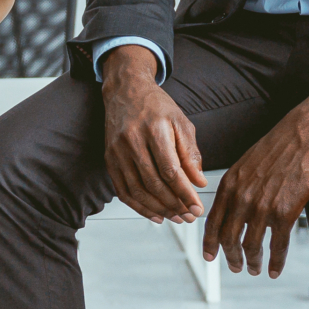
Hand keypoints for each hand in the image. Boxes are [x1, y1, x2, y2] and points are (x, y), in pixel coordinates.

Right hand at [101, 45, 205, 221]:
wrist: (125, 91)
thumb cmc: (156, 106)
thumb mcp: (181, 122)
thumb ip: (190, 153)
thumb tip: (198, 182)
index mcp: (153, 129)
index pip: (170, 170)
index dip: (184, 193)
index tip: (197, 207)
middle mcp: (132, 141)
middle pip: (153, 184)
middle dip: (174, 205)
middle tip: (190, 216)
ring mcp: (117, 151)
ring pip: (137, 191)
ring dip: (159, 209)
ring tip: (176, 217)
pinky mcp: (109, 159)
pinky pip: (123, 190)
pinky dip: (139, 207)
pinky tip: (155, 215)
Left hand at [201, 86, 308, 277]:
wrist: (304, 135)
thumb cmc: (278, 146)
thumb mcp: (245, 164)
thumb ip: (235, 186)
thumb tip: (230, 206)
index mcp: (230, 185)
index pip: (212, 222)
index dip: (209, 243)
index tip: (209, 256)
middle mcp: (242, 198)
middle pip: (229, 239)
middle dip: (230, 257)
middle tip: (235, 267)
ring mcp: (263, 207)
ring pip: (251, 246)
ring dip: (252, 262)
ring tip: (254, 269)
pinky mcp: (285, 212)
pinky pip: (277, 246)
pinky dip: (275, 262)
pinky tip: (275, 269)